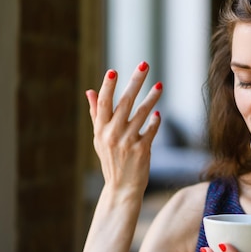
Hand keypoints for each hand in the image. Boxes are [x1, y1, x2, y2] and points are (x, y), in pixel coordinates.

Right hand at [85, 62, 162, 194]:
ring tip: (160, 85)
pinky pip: (151, 130)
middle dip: (135, 81)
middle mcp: (112, 134)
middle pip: (125, 102)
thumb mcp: (99, 138)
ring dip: (152, 98)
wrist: (121, 188)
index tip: (113, 71)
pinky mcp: (142, 150)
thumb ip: (96, 114)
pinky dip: (155, 121)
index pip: (104, 103)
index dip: (108, 86)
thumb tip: (90, 91)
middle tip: (144, 64)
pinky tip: (158, 114)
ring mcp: (127, 142)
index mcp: (101, 129)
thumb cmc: (111, 160)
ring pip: (142, 113)